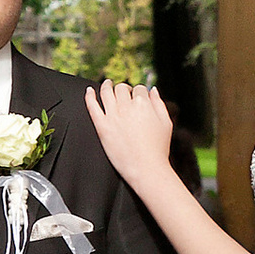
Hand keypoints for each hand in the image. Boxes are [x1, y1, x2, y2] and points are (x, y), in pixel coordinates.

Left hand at [86, 78, 175, 193]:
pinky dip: (89, 96)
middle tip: (124, 93)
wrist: (146, 169)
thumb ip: (159, 103)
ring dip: (106, 85)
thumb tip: (152, 89)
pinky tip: (89, 91)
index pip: (139, 89)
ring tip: (106, 84)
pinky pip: (92, 106)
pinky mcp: (102, 126)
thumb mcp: (166, 123)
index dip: (139, 92)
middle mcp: (126, 106)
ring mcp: (112, 116)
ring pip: (106, 92)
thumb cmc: (158, 149)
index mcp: (143, 103)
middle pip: (121, 88)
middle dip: (124, 89)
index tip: (138, 96)